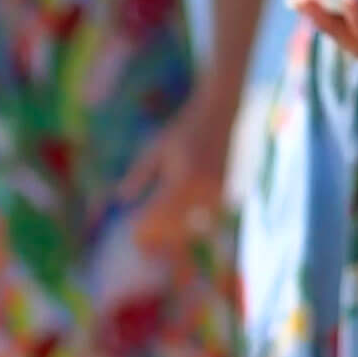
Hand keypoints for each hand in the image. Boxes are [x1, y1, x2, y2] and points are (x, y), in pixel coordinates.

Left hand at [115, 89, 233, 259]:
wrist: (225, 113)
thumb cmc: (185, 129)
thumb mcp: (157, 148)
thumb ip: (140, 174)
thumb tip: (122, 198)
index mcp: (184, 180)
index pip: (158, 216)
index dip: (144, 230)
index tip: (133, 237)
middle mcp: (206, 191)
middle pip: (177, 227)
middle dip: (160, 235)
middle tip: (144, 242)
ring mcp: (223, 194)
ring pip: (196, 226)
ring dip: (178, 231)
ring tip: (162, 231)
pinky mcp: (235, 195)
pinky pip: (211, 217)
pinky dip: (196, 221)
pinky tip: (183, 219)